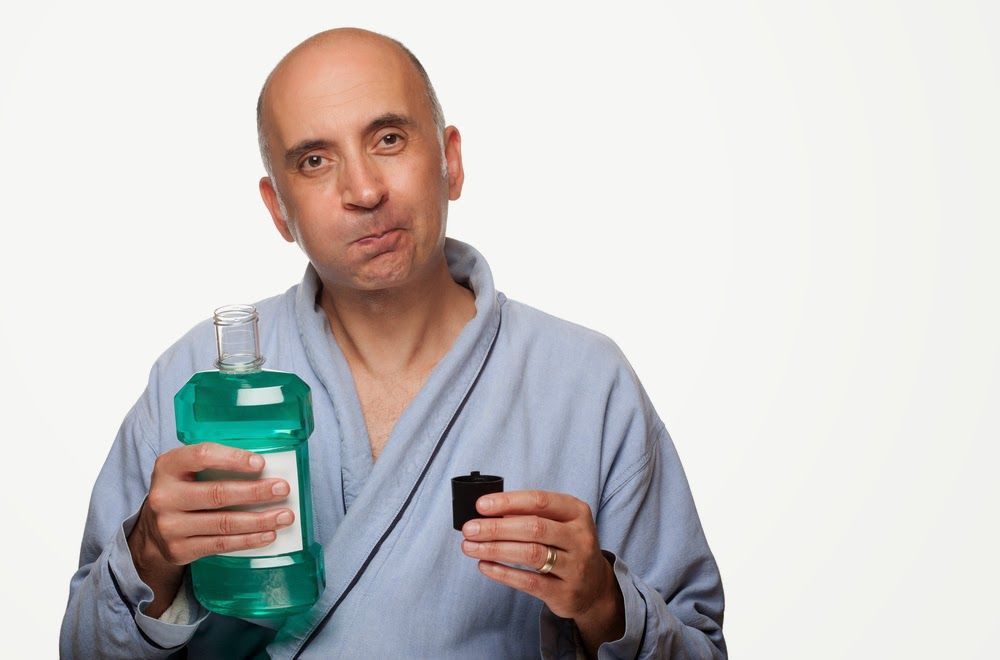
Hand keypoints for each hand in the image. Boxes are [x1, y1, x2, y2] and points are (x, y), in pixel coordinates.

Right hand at [126, 443, 294, 615]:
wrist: (151, 531)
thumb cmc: (182, 490)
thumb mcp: (187, 470)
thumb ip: (215, 464)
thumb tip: (265, 468)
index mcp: (168, 466)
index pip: (202, 455)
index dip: (233, 458)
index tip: (261, 463)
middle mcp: (164, 496)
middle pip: (217, 494)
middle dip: (255, 492)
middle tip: (283, 489)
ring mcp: (169, 526)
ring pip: (223, 523)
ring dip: (259, 520)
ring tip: (284, 516)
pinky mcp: (179, 550)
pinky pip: (220, 544)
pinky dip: (248, 540)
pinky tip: (268, 534)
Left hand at [461, 490, 624, 655]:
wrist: (594, 587)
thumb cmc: (568, 547)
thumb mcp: (560, 524)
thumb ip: (531, 515)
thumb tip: (489, 513)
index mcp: (577, 512)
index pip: (540, 501)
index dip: (508, 502)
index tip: (481, 506)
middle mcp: (580, 537)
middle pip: (533, 527)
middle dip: (496, 527)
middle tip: (470, 529)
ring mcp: (575, 566)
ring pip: (530, 554)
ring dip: (495, 549)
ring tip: (470, 547)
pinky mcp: (565, 592)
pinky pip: (529, 582)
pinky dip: (503, 573)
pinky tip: (484, 566)